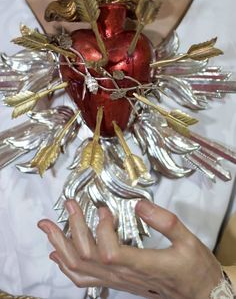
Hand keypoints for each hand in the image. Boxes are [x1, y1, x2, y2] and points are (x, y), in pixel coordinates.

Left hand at [38, 200, 221, 298]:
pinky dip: (66, 266)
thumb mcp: (188, 240)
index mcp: (143, 265)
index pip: (109, 252)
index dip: (101, 229)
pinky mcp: (116, 283)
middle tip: (68, 204)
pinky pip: (84, 279)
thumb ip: (165, 221)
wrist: (198, 295)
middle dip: (72, 228)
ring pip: (80, 270)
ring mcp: (117, 281)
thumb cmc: (194, 268)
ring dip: (61, 246)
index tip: (104, 208)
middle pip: (87, 257)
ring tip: (48, 227)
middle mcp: (124, 276)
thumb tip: (140, 204)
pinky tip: (57, 254)